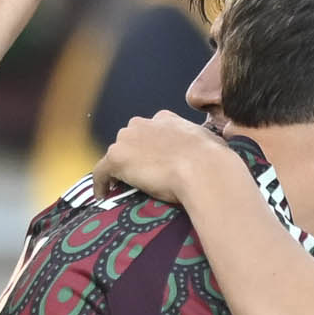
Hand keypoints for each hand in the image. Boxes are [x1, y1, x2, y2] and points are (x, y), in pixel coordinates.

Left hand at [98, 108, 234, 205]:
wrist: (203, 170)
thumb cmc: (213, 160)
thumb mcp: (209, 143)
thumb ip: (200, 144)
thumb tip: (212, 153)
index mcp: (165, 119)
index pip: (150, 131)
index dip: (149, 148)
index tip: (153, 163)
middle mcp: (143, 123)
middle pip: (130, 140)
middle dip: (133, 156)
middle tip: (140, 177)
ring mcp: (127, 140)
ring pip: (116, 155)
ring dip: (120, 169)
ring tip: (122, 188)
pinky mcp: (117, 158)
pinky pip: (101, 171)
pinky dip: (100, 183)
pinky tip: (102, 196)